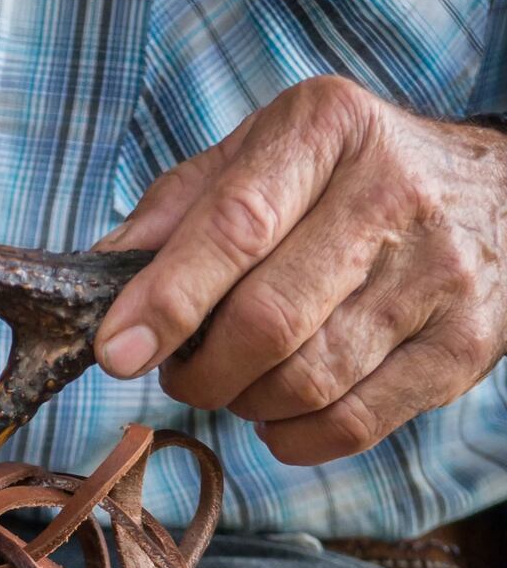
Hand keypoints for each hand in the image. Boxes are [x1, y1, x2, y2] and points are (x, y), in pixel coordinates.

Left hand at [92, 77, 506, 465]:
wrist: (498, 195)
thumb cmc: (349, 178)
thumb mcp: (267, 154)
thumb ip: (181, 207)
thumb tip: (100, 273)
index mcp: (327, 129)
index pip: (236, 225)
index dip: (167, 300)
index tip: (117, 352)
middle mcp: (392, 193)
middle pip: (268, 322)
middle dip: (202, 371)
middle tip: (182, 372)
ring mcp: (437, 274)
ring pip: (307, 382)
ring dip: (246, 403)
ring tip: (238, 383)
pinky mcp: (463, 345)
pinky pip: (352, 423)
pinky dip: (294, 438)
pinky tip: (281, 414)